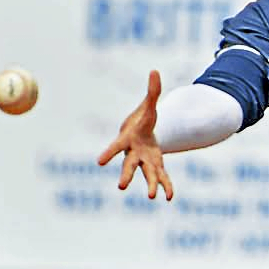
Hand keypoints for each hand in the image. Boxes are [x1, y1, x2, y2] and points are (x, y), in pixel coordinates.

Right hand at [97, 70, 174, 200]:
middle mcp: (134, 153)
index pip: (116, 147)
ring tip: (153, 198)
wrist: (143, 132)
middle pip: (129, 165)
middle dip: (126, 175)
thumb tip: (155, 71)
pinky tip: (169, 197)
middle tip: (122, 187)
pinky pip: (161, 177)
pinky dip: (166, 186)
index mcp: (128, 139)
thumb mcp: (149, 105)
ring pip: (147, 174)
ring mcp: (145, 161)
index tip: (99, 162)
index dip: (108, 153)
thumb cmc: (143, 118)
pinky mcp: (156, 165)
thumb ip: (152, 91)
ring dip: (151, 185)